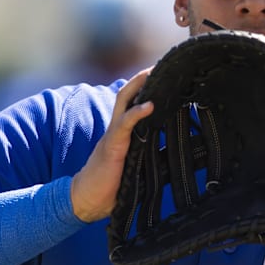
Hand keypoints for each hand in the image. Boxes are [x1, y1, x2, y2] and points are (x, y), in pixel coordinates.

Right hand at [70, 68, 154, 221]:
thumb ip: (152, 155)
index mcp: (125, 132)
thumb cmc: (112, 185)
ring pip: (124, 101)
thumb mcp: (137, 166)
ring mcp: (114, 134)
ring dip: (138, 85)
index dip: (146, 88)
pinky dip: (137, 113)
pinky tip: (149, 105)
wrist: (87, 199)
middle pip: (128, 93)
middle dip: (143, 78)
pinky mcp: (112, 145)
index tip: (164, 75)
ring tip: (153, 72)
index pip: (135, 102)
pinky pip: (124, 124)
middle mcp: (118, 127)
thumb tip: (178, 152)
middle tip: (161, 64)